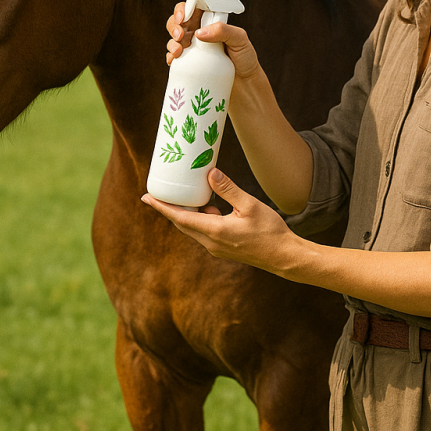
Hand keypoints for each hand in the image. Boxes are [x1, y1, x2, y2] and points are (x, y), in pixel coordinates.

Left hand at [142, 168, 297, 271]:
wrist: (283, 256)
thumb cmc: (269, 231)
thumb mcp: (249, 205)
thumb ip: (228, 189)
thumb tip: (210, 174)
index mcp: (215, 231)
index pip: (180, 218)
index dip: (162, 207)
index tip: (146, 198)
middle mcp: (211, 243)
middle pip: (182, 224)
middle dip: (169, 209)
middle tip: (157, 194)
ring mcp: (217, 248)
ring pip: (194, 228)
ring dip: (187, 213)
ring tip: (185, 195)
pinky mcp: (224, 248)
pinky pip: (205, 232)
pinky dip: (201, 218)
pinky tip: (209, 206)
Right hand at [166, 2, 260, 80]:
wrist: (245, 83)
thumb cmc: (244, 58)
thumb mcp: (240, 39)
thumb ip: (223, 30)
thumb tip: (199, 33)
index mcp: (210, 22)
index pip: (193, 8)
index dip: (184, 9)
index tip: (184, 17)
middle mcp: (199, 32)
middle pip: (178, 21)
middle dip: (174, 25)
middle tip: (180, 35)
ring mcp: (192, 48)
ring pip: (173, 39)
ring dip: (171, 42)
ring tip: (178, 50)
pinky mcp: (189, 63)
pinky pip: (173, 58)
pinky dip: (170, 57)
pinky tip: (175, 60)